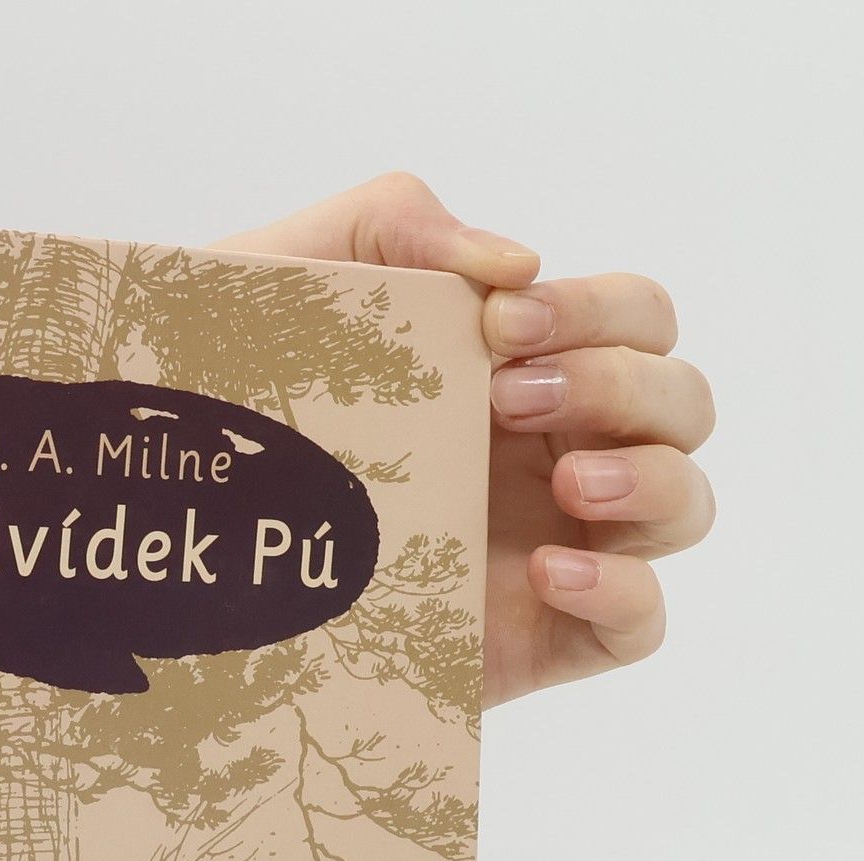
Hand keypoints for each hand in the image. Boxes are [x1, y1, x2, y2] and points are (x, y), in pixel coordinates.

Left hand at [221, 174, 714, 705]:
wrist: (178, 547)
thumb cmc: (235, 406)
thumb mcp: (293, 281)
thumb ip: (391, 220)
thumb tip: (515, 262)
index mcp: (523, 371)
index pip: (637, 318)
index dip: (600, 312)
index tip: (501, 328)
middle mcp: (554, 454)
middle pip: (681, 403)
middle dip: (622, 386)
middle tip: (509, 401)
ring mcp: (555, 546)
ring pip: (685, 504)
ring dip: (650, 477)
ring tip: (567, 483)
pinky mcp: (538, 637)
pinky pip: (642, 622)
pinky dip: (627, 589)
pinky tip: (551, 570)